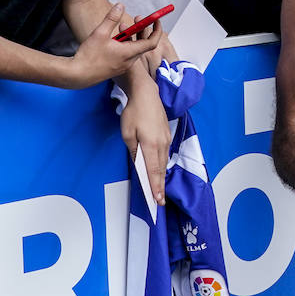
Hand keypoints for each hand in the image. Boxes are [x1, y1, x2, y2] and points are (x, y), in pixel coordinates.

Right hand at [69, 4, 160, 87]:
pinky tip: (115, 38)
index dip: (156, 30)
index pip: (152, 42)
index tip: (156, 19)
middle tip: (138, 18)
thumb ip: (112, 18)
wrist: (77, 75)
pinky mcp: (117, 68)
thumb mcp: (100, 33)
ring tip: (122, 25)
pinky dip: (126, 44)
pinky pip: (127, 54)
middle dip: (142, 30)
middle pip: (143, 44)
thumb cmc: (88, 56)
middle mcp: (129, 61)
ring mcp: (123, 66)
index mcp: (129, 53)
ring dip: (132, 36)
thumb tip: (120, 6)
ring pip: (134, 49)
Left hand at [121, 87, 169, 205]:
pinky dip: (162, 165)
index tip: (157, 200)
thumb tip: (138, 164)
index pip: (154, 171)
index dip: (155, 187)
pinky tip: (159, 171)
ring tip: (159, 190)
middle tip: (159, 201)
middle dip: (160, 186)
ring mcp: (167, 139)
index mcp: (152, 145)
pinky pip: (164, 154)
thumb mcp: (127, 134)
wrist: (147, 94)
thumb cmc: (134, 113)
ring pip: (164, 162)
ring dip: (161, 176)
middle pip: (161, 169)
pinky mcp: (167, 134)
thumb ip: (133, 151)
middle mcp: (162, 143)